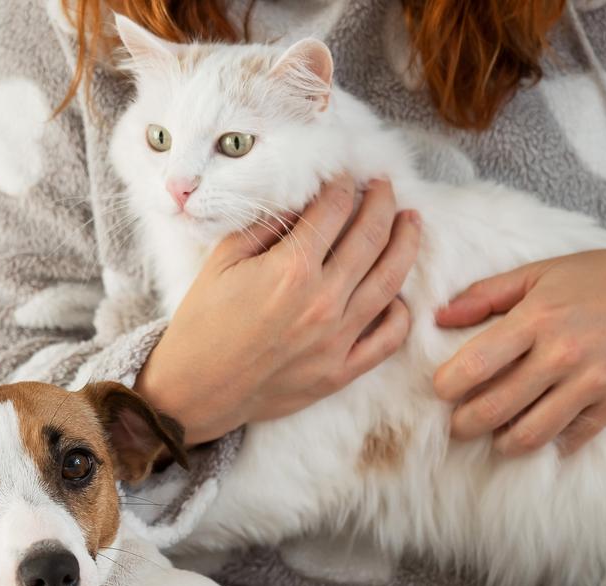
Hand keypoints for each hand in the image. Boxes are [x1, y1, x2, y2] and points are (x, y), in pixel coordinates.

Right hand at [136, 176, 422, 444]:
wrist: (194, 390)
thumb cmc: (203, 323)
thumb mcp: (222, 261)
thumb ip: (265, 226)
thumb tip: (301, 202)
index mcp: (291, 269)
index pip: (334, 209)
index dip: (342, 184)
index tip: (345, 174)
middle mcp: (322, 301)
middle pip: (371, 236)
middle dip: (382, 201)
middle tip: (384, 184)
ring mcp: (336, 339)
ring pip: (391, 280)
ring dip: (406, 242)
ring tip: (411, 221)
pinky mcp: (341, 372)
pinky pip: (389, 338)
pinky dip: (400, 312)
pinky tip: (396, 294)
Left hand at [432, 243, 605, 455]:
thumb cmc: (602, 278)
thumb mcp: (541, 272)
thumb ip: (486, 294)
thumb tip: (439, 317)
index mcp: (536, 318)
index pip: (476, 365)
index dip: (447, 386)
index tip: (441, 390)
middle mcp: (562, 354)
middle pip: (495, 410)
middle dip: (464, 425)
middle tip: (457, 424)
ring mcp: (592, 383)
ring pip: (530, 435)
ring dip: (502, 443)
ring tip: (494, 435)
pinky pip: (571, 439)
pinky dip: (550, 444)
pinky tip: (539, 432)